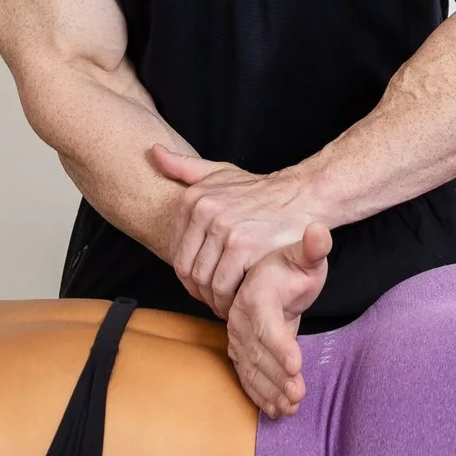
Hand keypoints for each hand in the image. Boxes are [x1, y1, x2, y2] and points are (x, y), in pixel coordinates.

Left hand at [149, 146, 328, 316]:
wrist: (302, 195)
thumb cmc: (259, 191)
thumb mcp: (220, 173)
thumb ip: (184, 167)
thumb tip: (153, 152)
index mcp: (195, 200)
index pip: (178, 255)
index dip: (190, 277)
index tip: (205, 285)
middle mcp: (206, 213)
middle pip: (190, 271)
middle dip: (202, 292)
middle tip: (218, 299)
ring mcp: (225, 230)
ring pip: (206, 280)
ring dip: (216, 299)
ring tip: (229, 302)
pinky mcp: (245, 247)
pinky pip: (226, 284)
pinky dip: (232, 298)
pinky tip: (242, 298)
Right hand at [226, 224, 332, 418]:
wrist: (265, 276)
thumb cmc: (290, 266)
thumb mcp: (305, 255)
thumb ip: (313, 247)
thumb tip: (319, 231)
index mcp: (255, 294)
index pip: (266, 323)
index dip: (280, 345)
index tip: (296, 364)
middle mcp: (240, 318)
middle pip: (258, 352)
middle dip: (277, 377)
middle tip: (298, 395)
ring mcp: (237, 337)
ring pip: (251, 369)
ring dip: (270, 391)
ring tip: (291, 407)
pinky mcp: (241, 352)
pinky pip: (247, 377)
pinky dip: (260, 396)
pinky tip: (276, 411)